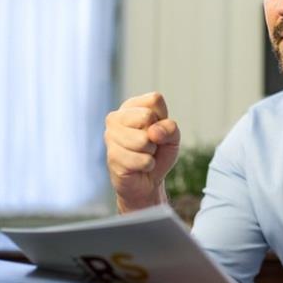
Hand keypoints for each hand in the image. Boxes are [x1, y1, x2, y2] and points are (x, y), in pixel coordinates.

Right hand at [104, 92, 180, 211]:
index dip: (163, 118)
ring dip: (151, 152)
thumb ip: (170, 128)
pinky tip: (139, 167)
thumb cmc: (159, 154)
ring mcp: (110, 137)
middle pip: (147, 117)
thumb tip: (153, 132)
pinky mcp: (112, 156)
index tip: (156, 129)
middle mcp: (116, 117)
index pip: (154, 100)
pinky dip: (148, 165)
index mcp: (131, 106)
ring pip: (144, 140)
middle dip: (156, 136)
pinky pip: (142, 160)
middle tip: (149, 145)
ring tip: (143, 155)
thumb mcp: (173, 137)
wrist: (147, 182)